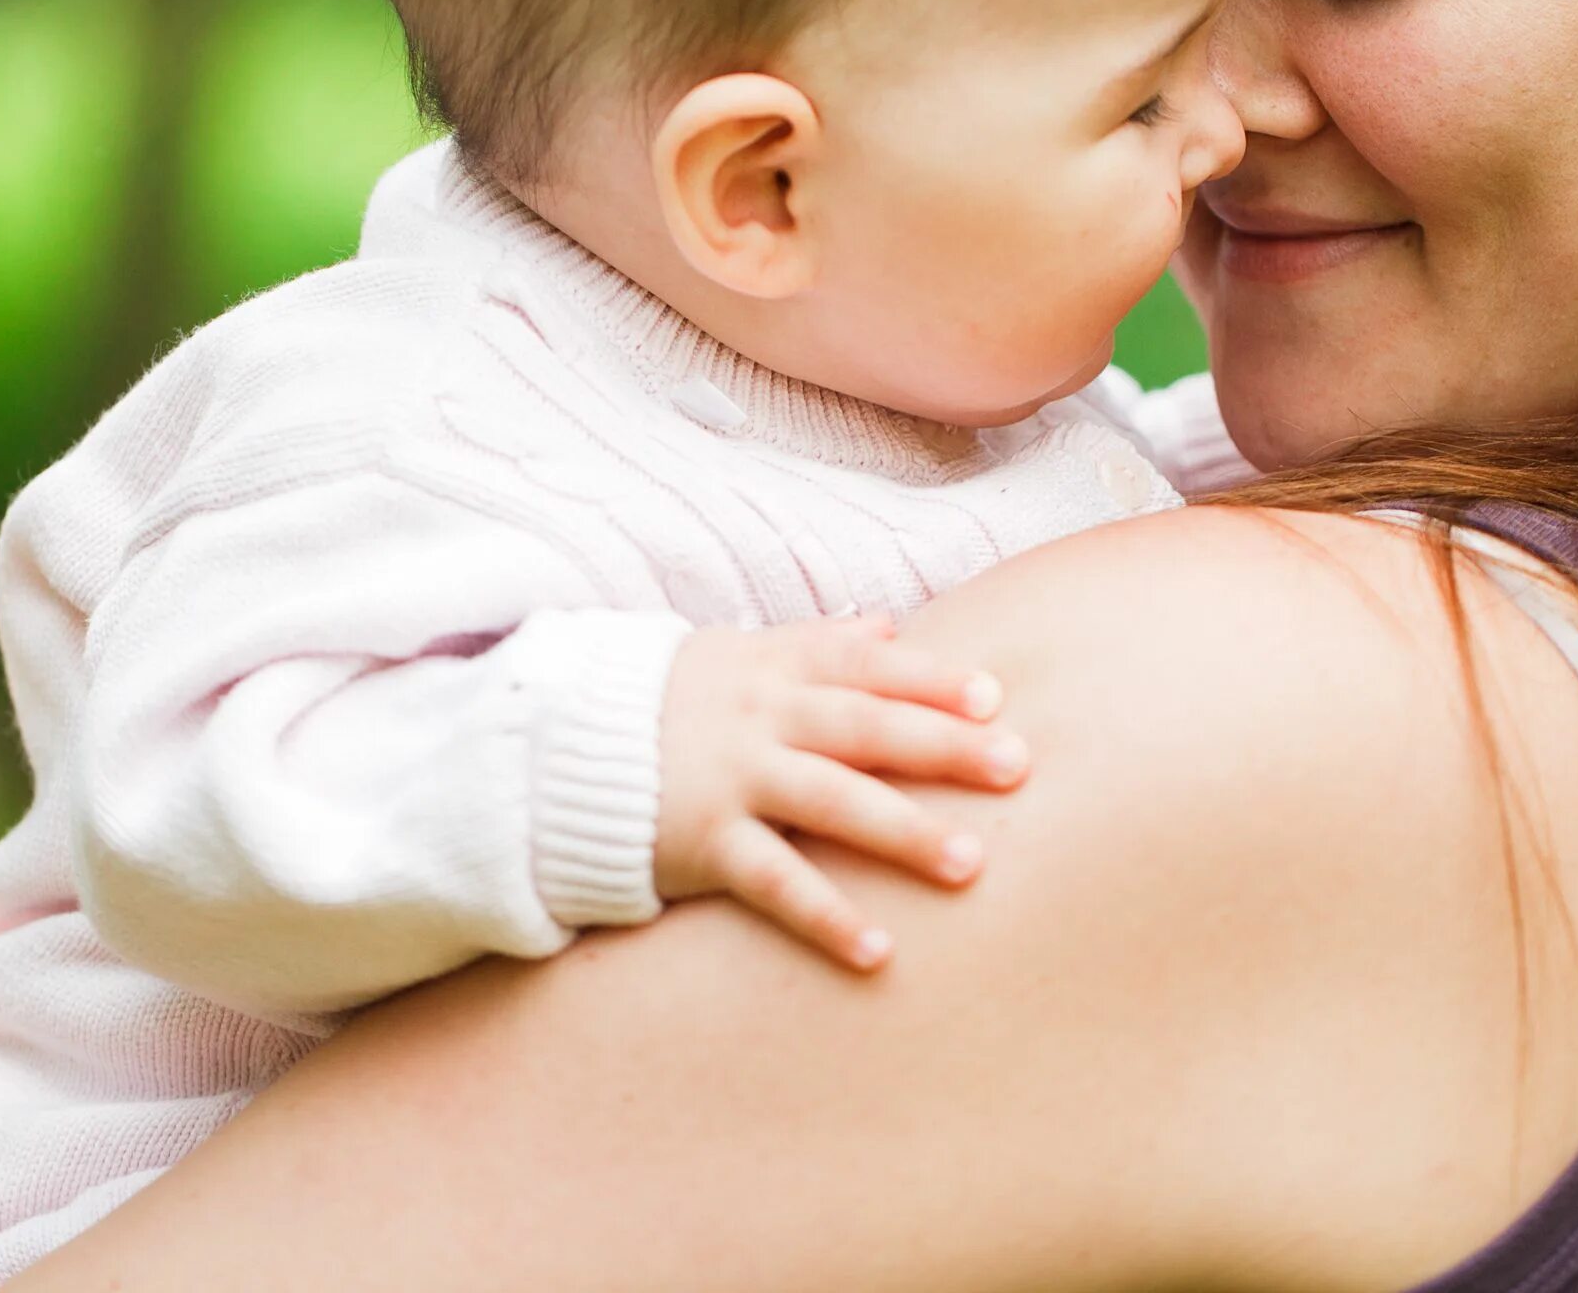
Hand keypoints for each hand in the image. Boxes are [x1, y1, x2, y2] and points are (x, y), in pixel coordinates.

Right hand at [653, 613, 1027, 970]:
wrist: (560, 751)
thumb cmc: (669, 704)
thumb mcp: (737, 657)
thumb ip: (815, 644)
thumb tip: (890, 626)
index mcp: (774, 668)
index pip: (863, 664)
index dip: (928, 677)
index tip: (993, 696)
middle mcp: (760, 717)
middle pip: (862, 726)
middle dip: (941, 744)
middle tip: (1017, 767)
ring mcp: (732, 778)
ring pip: (830, 801)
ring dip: (904, 832)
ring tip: (971, 865)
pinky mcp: (703, 842)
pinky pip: (774, 882)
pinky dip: (826, 917)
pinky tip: (878, 952)